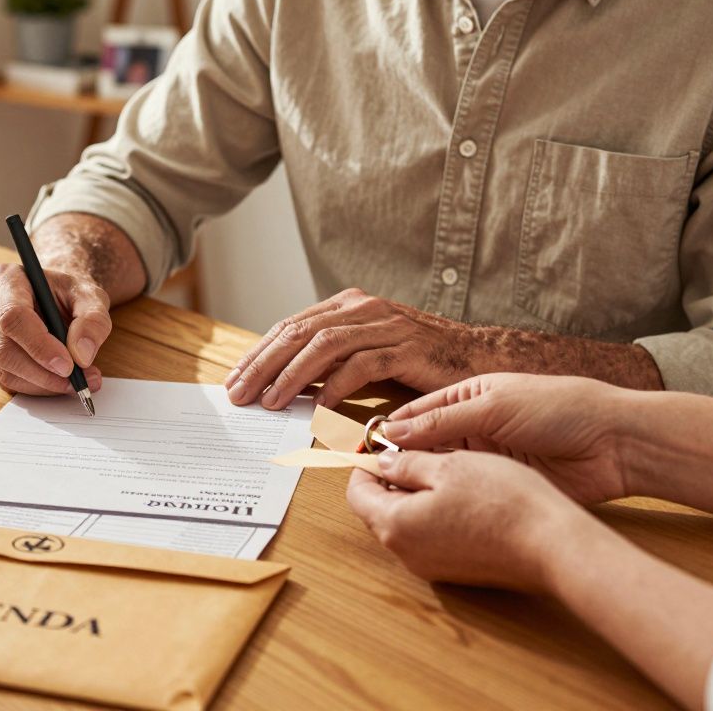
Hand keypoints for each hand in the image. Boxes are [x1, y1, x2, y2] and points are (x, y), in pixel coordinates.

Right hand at [0, 263, 109, 395]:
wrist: (55, 300)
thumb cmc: (68, 295)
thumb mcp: (91, 297)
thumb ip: (93, 321)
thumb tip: (82, 354)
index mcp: (5, 278)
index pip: (13, 316)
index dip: (39, 345)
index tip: (68, 365)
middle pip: (4, 349)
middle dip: (43, 373)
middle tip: (77, 381)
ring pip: (3, 370)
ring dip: (42, 384)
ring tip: (77, 383)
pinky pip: (5, 381)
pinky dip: (35, 388)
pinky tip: (58, 383)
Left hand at [225, 289, 483, 410]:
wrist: (478, 358)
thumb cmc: (418, 362)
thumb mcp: (366, 354)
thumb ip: (329, 362)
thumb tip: (281, 386)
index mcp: (348, 305)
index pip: (290, 326)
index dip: (259, 353)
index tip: (235, 380)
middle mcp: (363, 308)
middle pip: (299, 333)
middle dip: (264, 365)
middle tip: (240, 393)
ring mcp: (385, 325)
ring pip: (324, 346)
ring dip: (291, 376)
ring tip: (270, 402)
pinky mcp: (406, 348)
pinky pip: (362, 366)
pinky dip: (335, 387)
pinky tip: (318, 408)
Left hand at [346, 450, 589, 591]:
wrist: (552, 546)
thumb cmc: (502, 501)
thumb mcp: (449, 465)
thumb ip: (407, 464)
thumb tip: (382, 463)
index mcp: (395, 525)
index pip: (356, 493)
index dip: (364, 464)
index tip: (378, 444)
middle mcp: (407, 553)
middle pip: (379, 510)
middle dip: (389, 479)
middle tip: (411, 451)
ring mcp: (431, 567)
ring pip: (405, 524)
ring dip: (412, 495)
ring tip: (440, 467)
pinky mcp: (456, 571)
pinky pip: (430, 537)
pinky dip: (433, 513)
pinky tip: (459, 493)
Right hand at [382, 374, 632, 504]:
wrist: (614, 443)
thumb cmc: (560, 408)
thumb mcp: (494, 406)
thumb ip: (442, 420)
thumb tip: (392, 431)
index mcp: (468, 395)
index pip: (416, 412)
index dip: (388, 429)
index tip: (362, 448)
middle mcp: (472, 426)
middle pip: (422, 443)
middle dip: (397, 458)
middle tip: (368, 476)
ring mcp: (484, 458)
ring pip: (439, 470)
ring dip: (417, 479)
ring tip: (388, 492)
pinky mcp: (498, 484)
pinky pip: (462, 491)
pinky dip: (442, 496)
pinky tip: (422, 505)